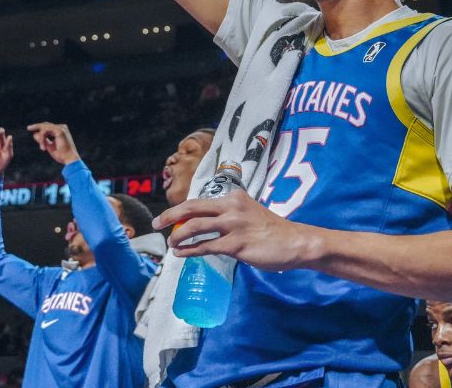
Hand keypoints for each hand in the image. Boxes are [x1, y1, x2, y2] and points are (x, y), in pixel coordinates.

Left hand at [27, 122, 80, 165]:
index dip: (39, 128)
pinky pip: (46, 131)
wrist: (69, 158)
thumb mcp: (49, 146)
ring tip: (43, 148)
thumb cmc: (61, 154)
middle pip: (45, 125)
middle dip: (37, 127)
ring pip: (45, 128)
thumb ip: (43, 140)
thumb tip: (34, 134)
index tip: (30, 129)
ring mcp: (61, 128)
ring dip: (41, 138)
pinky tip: (44, 146)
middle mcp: (61, 127)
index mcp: (60, 131)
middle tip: (28, 128)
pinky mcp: (60, 130)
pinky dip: (43, 138)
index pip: (47, 127)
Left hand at [151, 191, 318, 272]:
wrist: (295, 242)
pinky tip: (181, 254)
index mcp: (234, 197)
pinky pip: (206, 246)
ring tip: (171, 244)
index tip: (168, 218)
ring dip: (178, 236)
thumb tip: (203, 225)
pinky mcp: (237, 244)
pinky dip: (190, 250)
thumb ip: (229, 215)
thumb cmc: (272, 231)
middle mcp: (232, 207)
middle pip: (192, 207)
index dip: (180, 210)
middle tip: (155, 224)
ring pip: (195, 226)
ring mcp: (234, 225)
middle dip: (170, 216)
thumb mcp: (249, 213)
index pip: (200, 201)